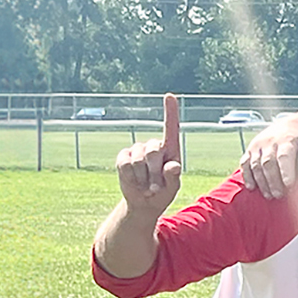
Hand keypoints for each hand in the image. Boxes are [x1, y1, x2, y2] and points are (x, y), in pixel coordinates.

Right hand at [113, 94, 181, 216]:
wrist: (144, 202)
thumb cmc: (163, 192)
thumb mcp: (172, 187)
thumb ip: (174, 176)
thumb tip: (174, 166)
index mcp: (170, 150)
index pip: (171, 128)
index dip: (170, 112)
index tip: (170, 96)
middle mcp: (153, 146)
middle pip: (153, 151)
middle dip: (155, 172)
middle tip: (156, 187)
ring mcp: (136, 150)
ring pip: (138, 160)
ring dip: (143, 178)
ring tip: (147, 186)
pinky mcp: (123, 157)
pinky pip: (125, 164)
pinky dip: (131, 177)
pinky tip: (135, 182)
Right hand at [240, 117, 297, 198]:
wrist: (289, 127)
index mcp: (287, 142)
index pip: (284, 157)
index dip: (285, 171)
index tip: (289, 185)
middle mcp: (270, 142)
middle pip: (268, 163)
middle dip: (273, 181)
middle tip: (279, 195)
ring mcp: (258, 145)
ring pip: (256, 164)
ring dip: (261, 182)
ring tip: (269, 195)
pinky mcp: (250, 149)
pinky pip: (245, 163)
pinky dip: (247, 175)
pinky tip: (251, 187)